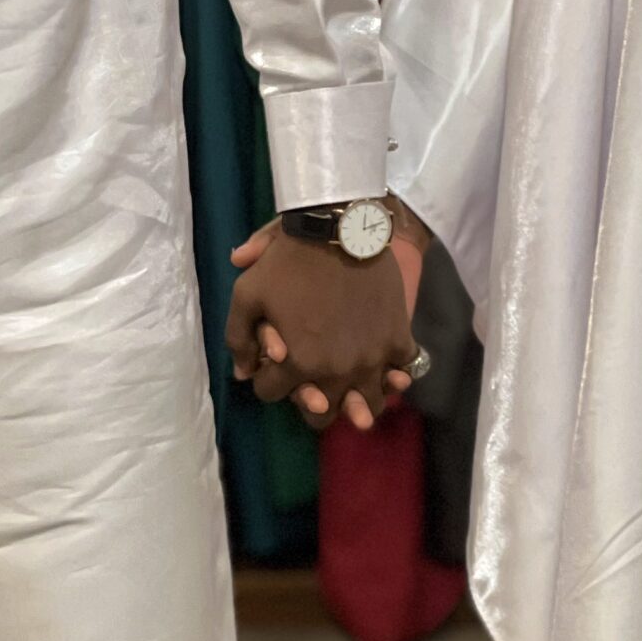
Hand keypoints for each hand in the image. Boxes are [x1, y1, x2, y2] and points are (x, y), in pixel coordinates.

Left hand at [226, 227, 416, 431]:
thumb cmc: (290, 258)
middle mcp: (337, 372)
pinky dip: (394, 371)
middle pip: (322, 415)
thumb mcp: (247, 292)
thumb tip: (243, 372)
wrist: (343, 226)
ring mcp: (373, 359)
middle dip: (310, 400)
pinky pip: (403, 372)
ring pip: (369, 405)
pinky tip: (384, 363)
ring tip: (352, 384)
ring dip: (357, 398)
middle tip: (310, 381)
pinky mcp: (399, 340)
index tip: (274, 363)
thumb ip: (238, 337)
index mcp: (297, 363)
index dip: (268, 379)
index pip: (272, 393)